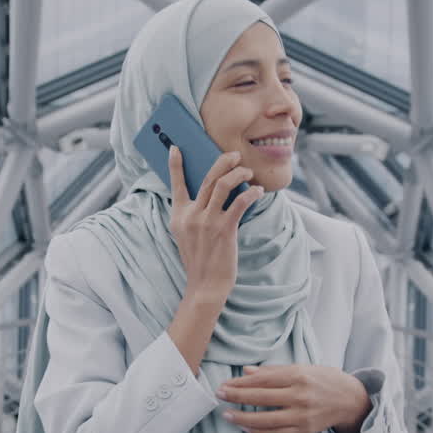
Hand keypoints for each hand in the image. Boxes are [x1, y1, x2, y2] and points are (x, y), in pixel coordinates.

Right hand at [168, 146, 264, 302]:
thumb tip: (211, 193)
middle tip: (234, 155)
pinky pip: (239, 203)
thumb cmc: (200, 260)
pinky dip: (251, 193)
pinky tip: (258, 192)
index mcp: (179, 216)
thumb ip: (193, 214)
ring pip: (223, 185)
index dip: (175, 165)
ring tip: (247, 172)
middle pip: (208, 178)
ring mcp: (207, 221)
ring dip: (238, 174)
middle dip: (223, 162)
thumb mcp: (187, 235)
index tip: (175, 148)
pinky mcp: (224, 229)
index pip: (176, 185)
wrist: (205, 284)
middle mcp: (191, 215)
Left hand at [216, 364, 370, 432]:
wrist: (350, 400)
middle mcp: (300, 396)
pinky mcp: (304, 430)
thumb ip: (273, 371)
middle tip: (219, 395)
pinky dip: (260, 432)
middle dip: (237, 397)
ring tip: (227, 416)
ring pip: (267, 420)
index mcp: (299, 376)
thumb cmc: (324, 380)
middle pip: (261, 398)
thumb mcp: (302, 368)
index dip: (241, 383)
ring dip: (243, 419)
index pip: (263, 380)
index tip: (225, 384)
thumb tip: (247, 372)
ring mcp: (302, 415)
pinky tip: (246, 428)